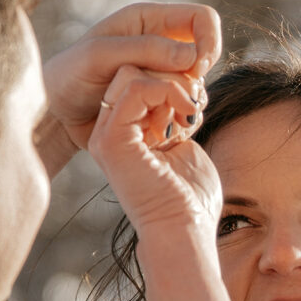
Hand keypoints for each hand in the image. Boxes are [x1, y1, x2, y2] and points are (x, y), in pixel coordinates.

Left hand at [42, 2, 220, 149]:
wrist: (57, 115)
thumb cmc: (68, 77)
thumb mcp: (98, 57)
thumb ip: (144, 49)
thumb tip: (192, 55)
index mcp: (148, 21)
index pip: (202, 19)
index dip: (208, 42)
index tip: (195, 71)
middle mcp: (161, 44)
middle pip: (205, 55)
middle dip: (196, 79)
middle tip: (177, 100)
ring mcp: (162, 75)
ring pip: (199, 85)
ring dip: (188, 103)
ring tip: (159, 118)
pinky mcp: (161, 101)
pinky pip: (187, 108)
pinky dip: (181, 120)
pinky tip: (158, 130)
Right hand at [87, 65, 221, 242]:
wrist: (183, 229)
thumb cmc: (190, 200)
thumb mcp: (184, 148)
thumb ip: (175, 120)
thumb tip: (183, 95)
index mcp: (123, 136)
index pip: (136, 82)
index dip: (169, 83)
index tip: (194, 108)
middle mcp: (108, 134)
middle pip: (130, 71)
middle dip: (168, 77)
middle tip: (194, 105)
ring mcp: (106, 136)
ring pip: (131, 73)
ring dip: (170, 84)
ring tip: (190, 112)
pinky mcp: (112, 140)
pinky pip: (136, 88)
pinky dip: (168, 91)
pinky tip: (186, 115)